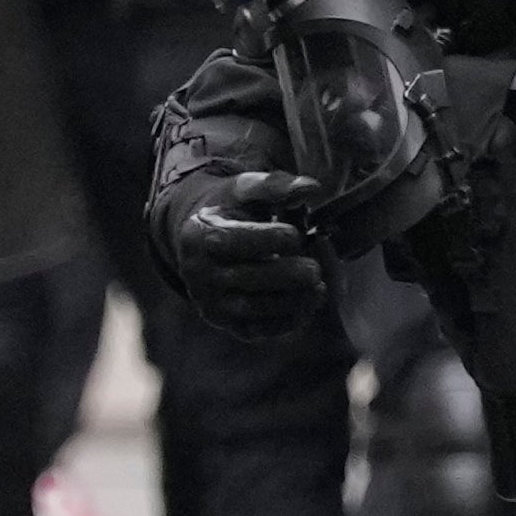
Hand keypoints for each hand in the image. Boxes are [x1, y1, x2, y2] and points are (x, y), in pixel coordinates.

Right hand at [167, 168, 330, 339]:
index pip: (239, 240)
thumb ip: (277, 186)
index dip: (276, 238)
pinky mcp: (222, 322)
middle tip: (315, 269)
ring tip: (318, 287)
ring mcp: (208, 300)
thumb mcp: (246, 190)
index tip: (296, 234)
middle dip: (290, 274)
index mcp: (198, 234)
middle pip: (250, 278)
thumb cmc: (232, 210)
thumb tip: (311, 188)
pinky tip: (308, 304)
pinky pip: (257, 330)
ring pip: (255, 308)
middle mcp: (197, 272)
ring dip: (294, 300)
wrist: (202, 242)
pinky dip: (287, 321)